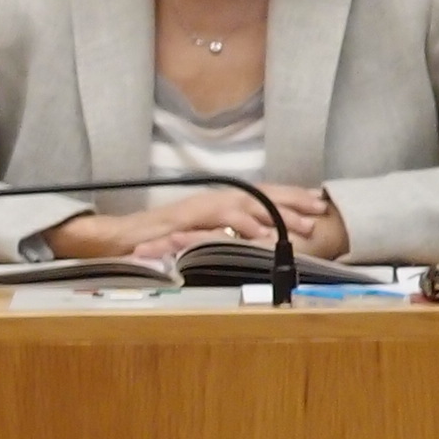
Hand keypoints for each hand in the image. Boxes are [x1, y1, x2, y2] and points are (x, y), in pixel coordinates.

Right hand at [49, 182, 343, 262]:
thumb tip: (250, 241)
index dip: (288, 197)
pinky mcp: (187, 219)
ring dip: (277, 213)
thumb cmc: (153, 244)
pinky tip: (264, 235)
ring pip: (247, 203)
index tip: (316, 202)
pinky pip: (221, 220)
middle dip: (293, 201)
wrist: (117, 241)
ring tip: (303, 225)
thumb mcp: (195, 238)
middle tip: (321, 209)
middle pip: (259, 194)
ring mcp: (198, 207)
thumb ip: (220, 235)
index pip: (258, 194)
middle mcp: (209, 199)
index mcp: (214, 203)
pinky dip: (245, 225)